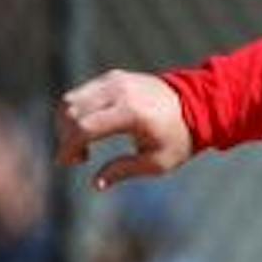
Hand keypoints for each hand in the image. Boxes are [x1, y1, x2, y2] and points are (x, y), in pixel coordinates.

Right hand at [54, 70, 195, 188]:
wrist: (196, 104)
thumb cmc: (178, 138)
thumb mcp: (157, 162)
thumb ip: (124, 171)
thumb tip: (96, 184)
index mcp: (131, 113)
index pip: (84, 127)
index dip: (68, 146)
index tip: (65, 163)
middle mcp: (119, 91)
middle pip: (71, 111)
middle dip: (64, 137)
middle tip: (77, 159)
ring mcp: (114, 80)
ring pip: (71, 99)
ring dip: (66, 125)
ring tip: (83, 147)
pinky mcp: (112, 77)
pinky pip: (81, 93)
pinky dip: (76, 113)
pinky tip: (89, 132)